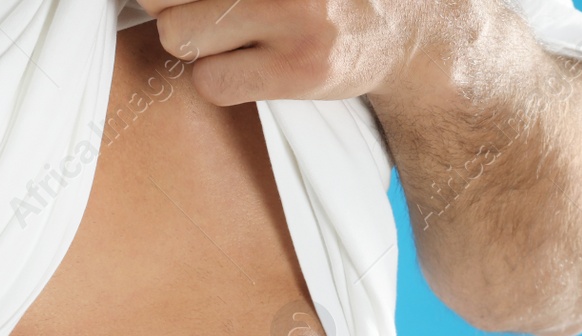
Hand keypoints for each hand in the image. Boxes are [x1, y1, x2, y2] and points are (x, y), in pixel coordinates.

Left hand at [140, 0, 438, 105]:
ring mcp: (296, 15)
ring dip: (193, 40)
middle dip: (172, 3)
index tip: (181, 4)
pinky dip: (218, 78)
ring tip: (232, 33)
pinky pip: (210, 83)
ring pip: (178, 35)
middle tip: (208, 10)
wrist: (409, 29)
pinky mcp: (299, 70)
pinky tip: (250, 65)